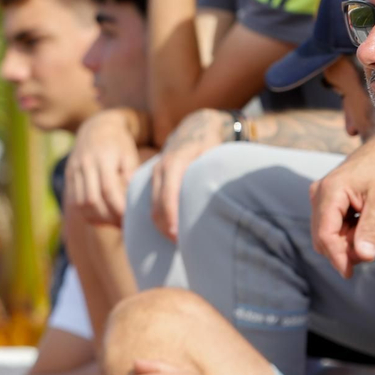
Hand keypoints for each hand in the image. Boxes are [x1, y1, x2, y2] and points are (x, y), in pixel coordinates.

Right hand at [65, 109, 142, 225]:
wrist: (97, 126)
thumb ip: (130, 178)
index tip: (130, 219)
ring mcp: (74, 170)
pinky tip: (101, 217)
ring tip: (112, 222)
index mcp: (103, 158)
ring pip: (80, 204)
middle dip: (108, 217)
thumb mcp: (130, 156)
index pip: (109, 190)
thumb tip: (130, 203)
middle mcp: (85, 165)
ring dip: (96, 218)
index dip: (119, 209)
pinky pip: (74, 201)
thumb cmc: (120, 143)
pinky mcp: (69, 176)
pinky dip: (87, 213)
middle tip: (123, 225)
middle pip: (92, 200)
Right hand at [150, 109, 231, 239]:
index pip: (168, 193)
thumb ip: (216, 169)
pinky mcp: (154, 181)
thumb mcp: (216, 151)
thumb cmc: (212, 142)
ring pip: (152, 208)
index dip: (171, 215)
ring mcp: (155, 174)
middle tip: (182, 247)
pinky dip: (161, 220)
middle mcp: (161, 168)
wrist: (196, 127)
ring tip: (179, 244)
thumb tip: (223, 193)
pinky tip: (173, 232)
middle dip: (166, 229)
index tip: (177, 235)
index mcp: (176, 161)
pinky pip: (151, 205)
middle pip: (156, 206)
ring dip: (163, 227)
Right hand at [310, 139, 374, 278]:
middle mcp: (318, 194)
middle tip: (368, 252)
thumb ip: (371, 228)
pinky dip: (344, 234)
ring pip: (325, 234)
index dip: (336, 257)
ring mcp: (319, 196)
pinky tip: (362, 226)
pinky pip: (329, 226)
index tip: (349, 274)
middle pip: (322, 237)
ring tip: (368, 234)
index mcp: (330, 192)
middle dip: (342, 251)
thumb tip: (363, 257)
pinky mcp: (325, 200)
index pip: (325, 234)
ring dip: (344, 243)